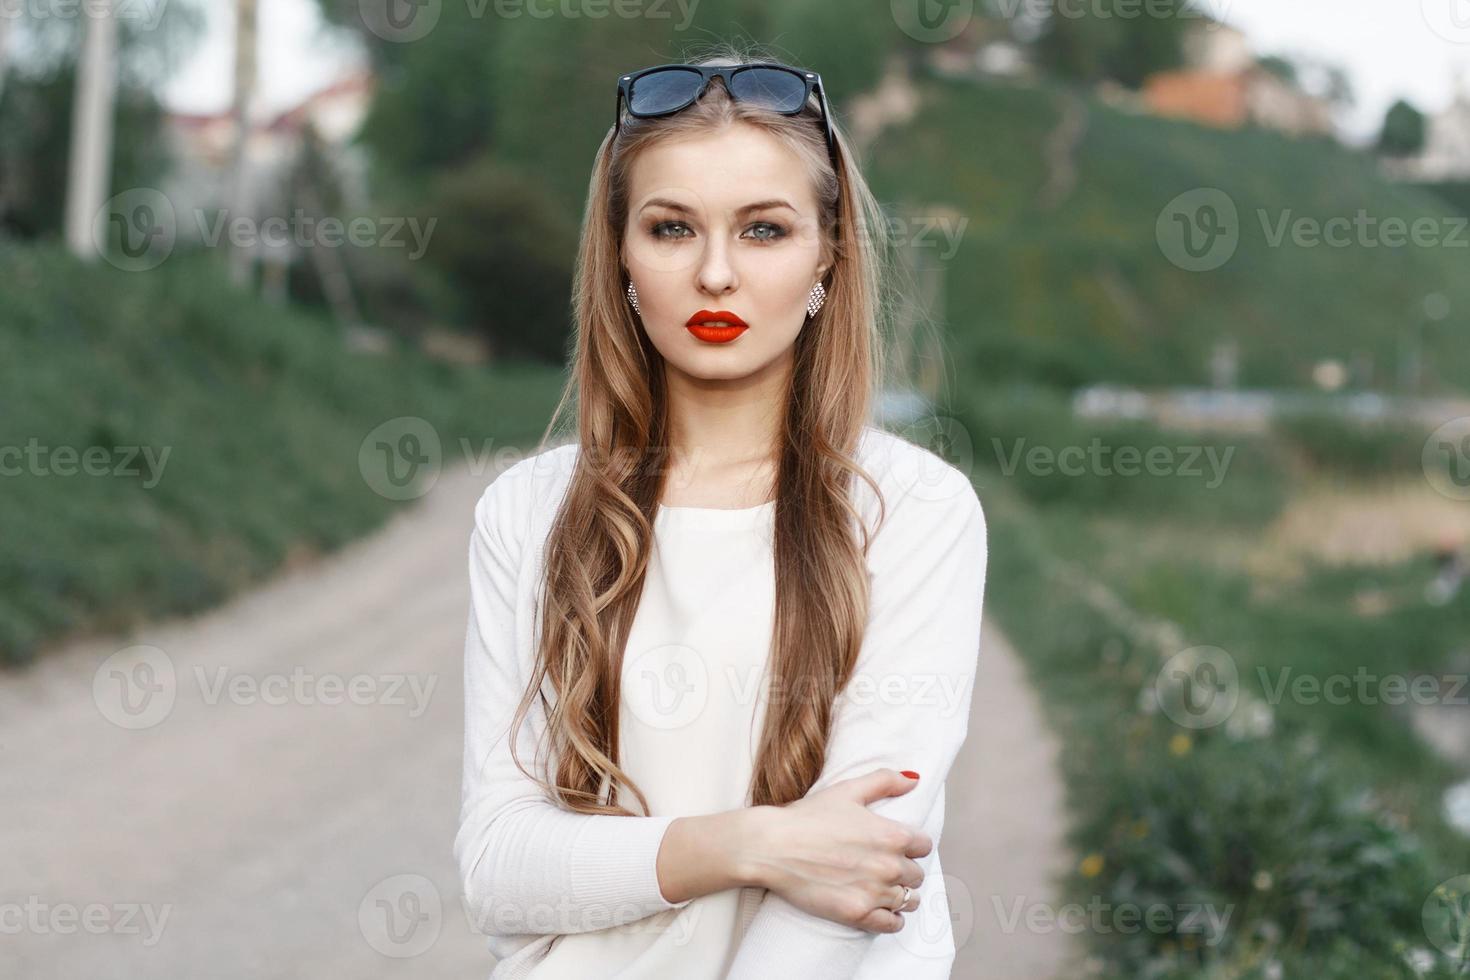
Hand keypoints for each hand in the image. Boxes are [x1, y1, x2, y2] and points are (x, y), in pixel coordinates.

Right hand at [744, 768, 931, 933]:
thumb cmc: (807, 817)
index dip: (912, 845)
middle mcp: (889, 866)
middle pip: (917, 875)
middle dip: (905, 870)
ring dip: (901, 895)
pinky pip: (892, 924)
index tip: (900, 847)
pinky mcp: (858, 914)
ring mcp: (874, 893)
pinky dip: (892, 919)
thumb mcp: (847, 790)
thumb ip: (884, 781)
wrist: (772, 847)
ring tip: (887, 890)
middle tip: (887, 867)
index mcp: (891, 835)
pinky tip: (884, 912)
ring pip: (909, 900)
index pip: (924, 846)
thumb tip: (914, 778)